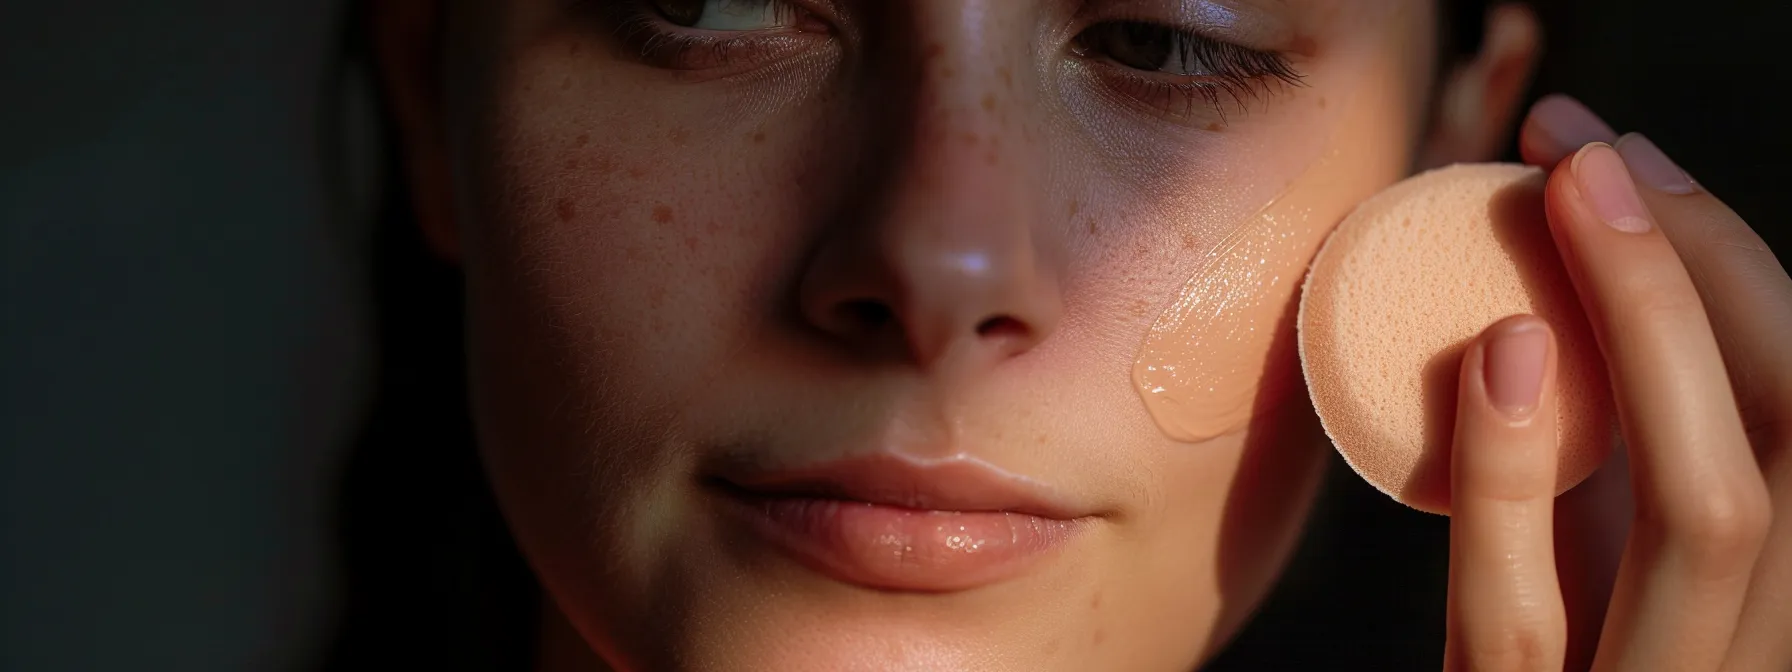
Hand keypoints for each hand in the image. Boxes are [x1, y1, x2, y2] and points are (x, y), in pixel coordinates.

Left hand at [1442, 94, 1791, 670]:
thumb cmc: (1539, 669)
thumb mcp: (1595, 571)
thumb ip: (1608, 468)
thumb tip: (1565, 291)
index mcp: (1769, 591)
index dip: (1733, 266)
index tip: (1623, 156)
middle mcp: (1756, 649)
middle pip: (1789, 437)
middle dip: (1699, 268)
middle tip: (1586, 152)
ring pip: (1711, 518)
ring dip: (1649, 334)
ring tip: (1568, 211)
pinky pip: (1527, 619)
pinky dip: (1515, 476)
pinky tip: (1497, 358)